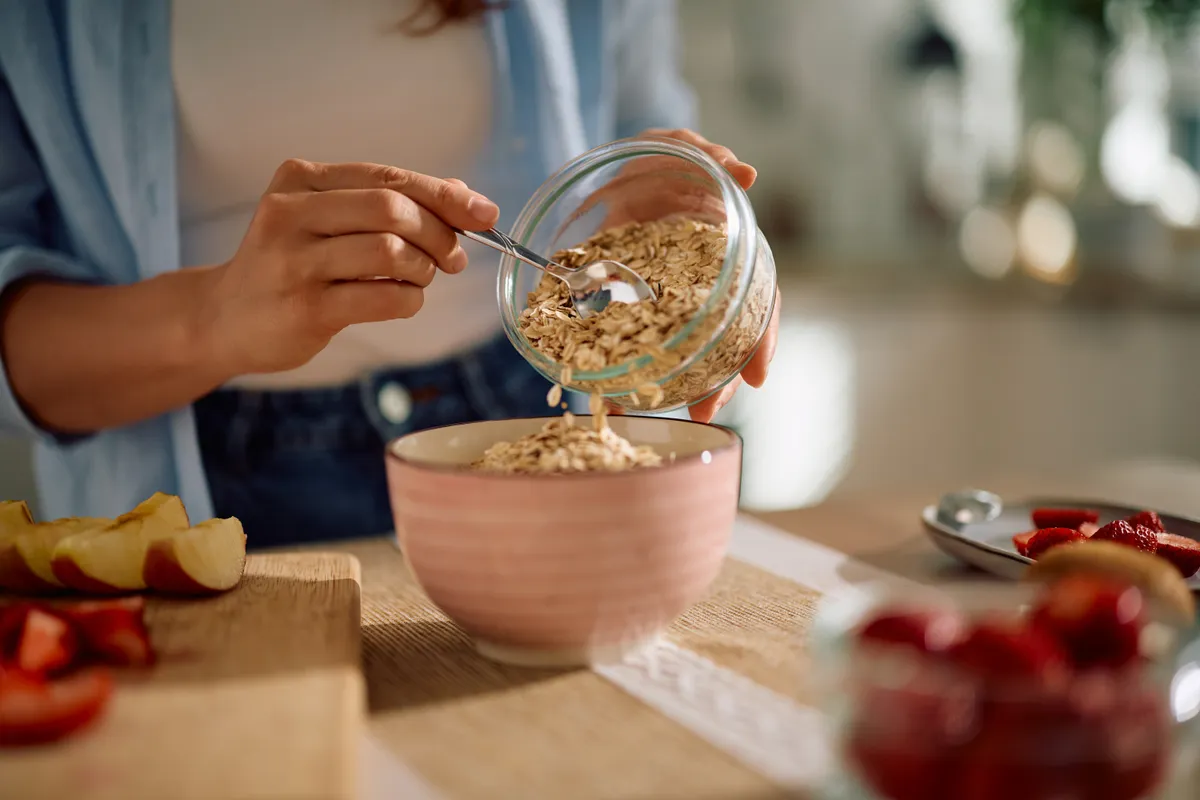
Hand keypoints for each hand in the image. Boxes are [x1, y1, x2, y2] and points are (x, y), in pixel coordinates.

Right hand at [196, 159, 498, 376]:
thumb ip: (391, 202)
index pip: (388, 177)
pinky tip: (402, 300)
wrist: (225, 318)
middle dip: (438, 234)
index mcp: (300, 179)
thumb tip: (467, 197)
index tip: (485, 213)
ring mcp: (294, 261)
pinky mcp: (304, 308)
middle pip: (392, 209)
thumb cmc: (292, 264)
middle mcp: (290, 213)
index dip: (444, 195)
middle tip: (452, 259)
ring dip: (424, 270)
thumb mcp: (329, 219)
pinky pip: (383, 298)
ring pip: (391, 252)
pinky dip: (409, 300)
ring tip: (420, 279)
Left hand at [599, 129, 778, 422]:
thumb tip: (745, 175)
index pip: (758, 298)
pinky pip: (639, 340)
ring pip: (688, 345)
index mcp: (725, 251)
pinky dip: (635, 371)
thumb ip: (705, 155)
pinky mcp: (631, 300)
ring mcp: (668, 295)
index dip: (761, 335)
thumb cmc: (653, 158)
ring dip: (687, 381)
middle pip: (724, 336)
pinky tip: (623, 400)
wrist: (611, 167)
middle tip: (707, 408)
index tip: (757, 375)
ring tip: (676, 413)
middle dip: (720, 376)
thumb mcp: (676, 148)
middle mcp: (703, 280)